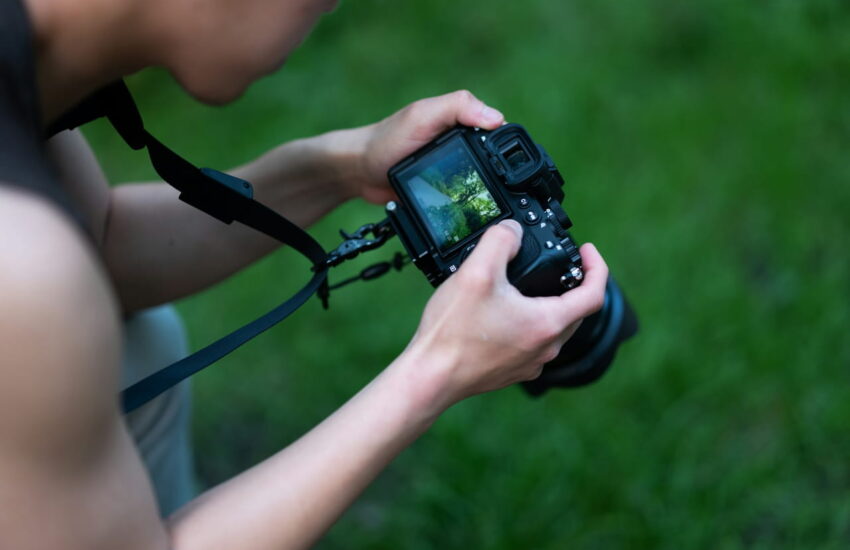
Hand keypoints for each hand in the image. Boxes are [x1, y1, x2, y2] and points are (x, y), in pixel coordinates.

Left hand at [348, 90, 504, 203]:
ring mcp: (452, 171)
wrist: (360, 171)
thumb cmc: (388, 139)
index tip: (511, 161)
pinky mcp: (444, 193)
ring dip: (484, 194)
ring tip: (490, 205)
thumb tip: (497, 118)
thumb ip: (458, 107)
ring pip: (481, 184)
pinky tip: (471, 214)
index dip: (506, 145)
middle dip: (498, 175)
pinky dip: (468, 206)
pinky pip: (464, 201)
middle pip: (493, 162)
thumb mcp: (424, 116)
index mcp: (460, 122)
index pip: (496, 132)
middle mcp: (460, 146)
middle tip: (500, 190)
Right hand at [403, 220, 608, 411]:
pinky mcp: (513, 371)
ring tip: (531, 285)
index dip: (597, 266)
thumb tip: (512, 230)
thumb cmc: (453, 332)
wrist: (431, 376)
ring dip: (551, 304)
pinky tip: (506, 313)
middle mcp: (546, 348)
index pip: (594, 294)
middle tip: (560, 263)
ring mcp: (531, 363)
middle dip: (574, 284)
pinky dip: (530, 323)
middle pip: (576, 312)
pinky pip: (534, 343)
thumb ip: (500, 241)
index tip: (587, 250)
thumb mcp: (476, 272)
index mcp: (547, 322)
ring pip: (554, 328)